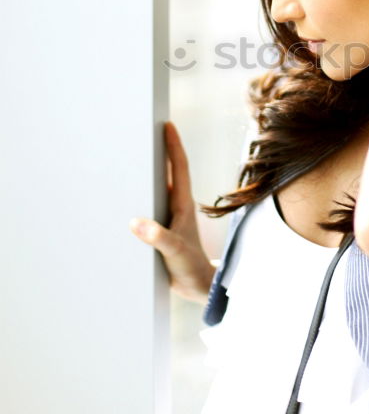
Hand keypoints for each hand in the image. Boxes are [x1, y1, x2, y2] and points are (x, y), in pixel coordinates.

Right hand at [129, 121, 214, 302]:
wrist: (199, 288)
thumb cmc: (191, 268)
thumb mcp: (174, 253)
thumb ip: (158, 238)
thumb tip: (135, 222)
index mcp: (183, 205)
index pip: (180, 168)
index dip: (174, 145)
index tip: (167, 125)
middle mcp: (177, 206)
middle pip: (169, 172)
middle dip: (158, 151)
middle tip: (144, 132)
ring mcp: (170, 217)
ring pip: (158, 188)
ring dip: (147, 173)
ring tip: (129, 158)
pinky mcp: (162, 229)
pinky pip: (149, 206)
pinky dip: (139, 196)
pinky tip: (125, 197)